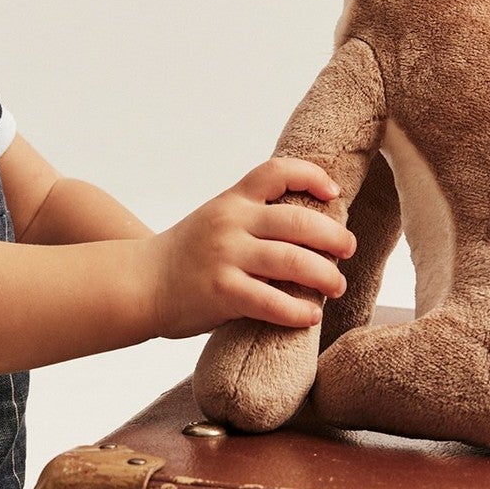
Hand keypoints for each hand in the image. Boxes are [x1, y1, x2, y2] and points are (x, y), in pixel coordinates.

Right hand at [151, 157, 355, 338]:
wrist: (140, 283)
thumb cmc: (187, 255)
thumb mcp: (216, 219)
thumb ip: (253, 218)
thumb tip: (314, 230)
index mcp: (232, 200)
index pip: (276, 172)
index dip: (312, 176)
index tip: (334, 194)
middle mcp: (231, 223)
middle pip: (299, 220)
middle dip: (334, 237)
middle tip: (348, 250)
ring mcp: (226, 256)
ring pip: (293, 261)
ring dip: (326, 276)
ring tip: (337, 286)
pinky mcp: (222, 292)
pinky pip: (273, 302)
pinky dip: (299, 311)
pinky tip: (309, 316)